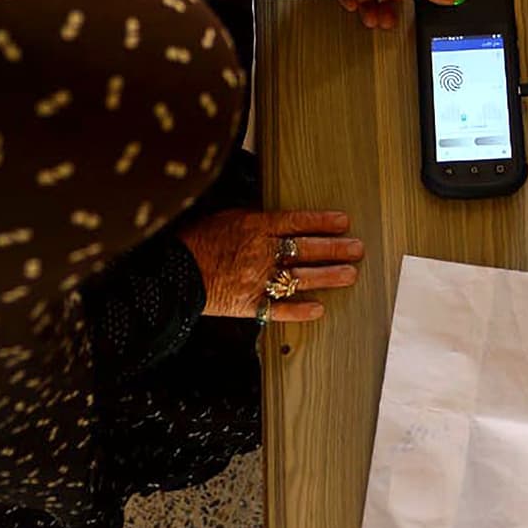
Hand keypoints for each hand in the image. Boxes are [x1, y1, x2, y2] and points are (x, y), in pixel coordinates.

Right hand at [176, 208, 363, 322]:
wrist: (171, 271)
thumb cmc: (195, 241)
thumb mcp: (225, 218)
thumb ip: (254, 222)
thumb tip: (279, 223)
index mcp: (254, 227)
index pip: (296, 222)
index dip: (322, 222)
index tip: (343, 222)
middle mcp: (260, 252)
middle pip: (305, 249)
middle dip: (335, 249)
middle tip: (357, 249)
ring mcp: (256, 279)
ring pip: (299, 278)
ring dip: (328, 277)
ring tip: (349, 274)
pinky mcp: (247, 303)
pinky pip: (278, 308)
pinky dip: (299, 309)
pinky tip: (318, 308)